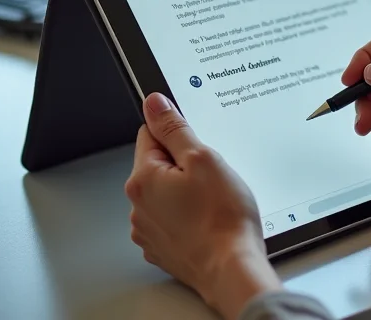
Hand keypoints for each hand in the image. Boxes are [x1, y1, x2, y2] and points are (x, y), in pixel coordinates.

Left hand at [125, 93, 279, 319]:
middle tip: (212, 176)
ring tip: (213, 200)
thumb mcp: (203, 158)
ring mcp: (149, 230)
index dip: (179, 135)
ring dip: (186, 190)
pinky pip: (173, 217)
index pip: (150, 134)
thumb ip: (175, 128)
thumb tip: (154, 103)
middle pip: (159, 164)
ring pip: (167, 192)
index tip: (197, 147)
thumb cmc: (222, 217)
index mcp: (143, 179)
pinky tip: (209, 218)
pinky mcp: (163, 247)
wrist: (232, 268)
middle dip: (184, 164)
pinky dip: (188, 214)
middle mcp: (138, 206)